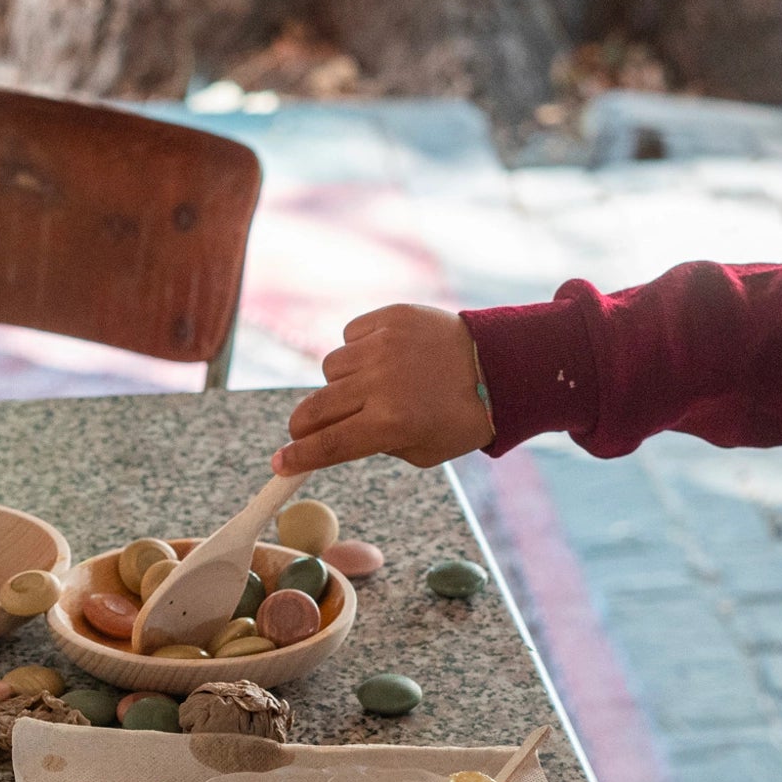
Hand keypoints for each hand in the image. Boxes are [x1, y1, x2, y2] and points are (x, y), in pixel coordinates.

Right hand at [273, 305, 493, 475]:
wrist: (502, 366)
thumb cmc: (461, 417)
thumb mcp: (421, 451)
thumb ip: (374, 444)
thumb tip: (334, 437)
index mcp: (390, 424)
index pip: (328, 446)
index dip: (298, 458)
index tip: (279, 464)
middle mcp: (381, 383)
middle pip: (316, 408)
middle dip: (302, 426)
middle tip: (303, 432)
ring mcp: (384, 346)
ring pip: (331, 368)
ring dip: (339, 383)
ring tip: (368, 386)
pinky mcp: (391, 317)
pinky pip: (350, 336)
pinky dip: (358, 350)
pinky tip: (381, 358)